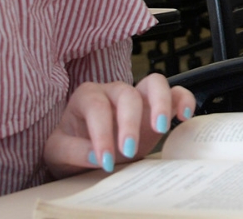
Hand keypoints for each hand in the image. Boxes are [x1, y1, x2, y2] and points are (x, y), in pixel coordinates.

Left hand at [45, 74, 195, 177]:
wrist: (85, 152)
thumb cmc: (70, 147)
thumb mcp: (57, 153)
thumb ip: (72, 151)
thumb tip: (96, 155)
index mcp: (87, 96)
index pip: (97, 107)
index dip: (101, 133)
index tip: (104, 160)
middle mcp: (114, 91)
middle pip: (127, 94)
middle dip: (129, 123)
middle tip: (129, 151)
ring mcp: (138, 96)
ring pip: (155, 82)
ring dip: (160, 104)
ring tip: (161, 128)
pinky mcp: (156, 106)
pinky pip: (175, 92)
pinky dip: (183, 100)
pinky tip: (184, 116)